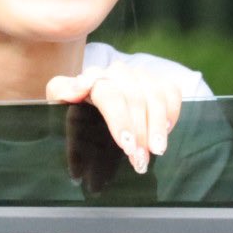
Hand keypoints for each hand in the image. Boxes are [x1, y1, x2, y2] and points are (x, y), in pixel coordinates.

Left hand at [47, 65, 181, 174]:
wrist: (87, 109)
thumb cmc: (74, 112)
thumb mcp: (61, 106)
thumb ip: (62, 93)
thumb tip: (74, 90)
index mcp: (91, 78)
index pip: (108, 93)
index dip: (120, 119)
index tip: (126, 144)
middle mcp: (116, 72)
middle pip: (134, 98)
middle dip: (140, 132)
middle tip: (140, 160)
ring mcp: (138, 75)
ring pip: (155, 95)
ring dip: (157, 127)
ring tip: (156, 151)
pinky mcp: (156, 81)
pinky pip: (171, 92)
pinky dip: (171, 113)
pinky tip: (166, 132)